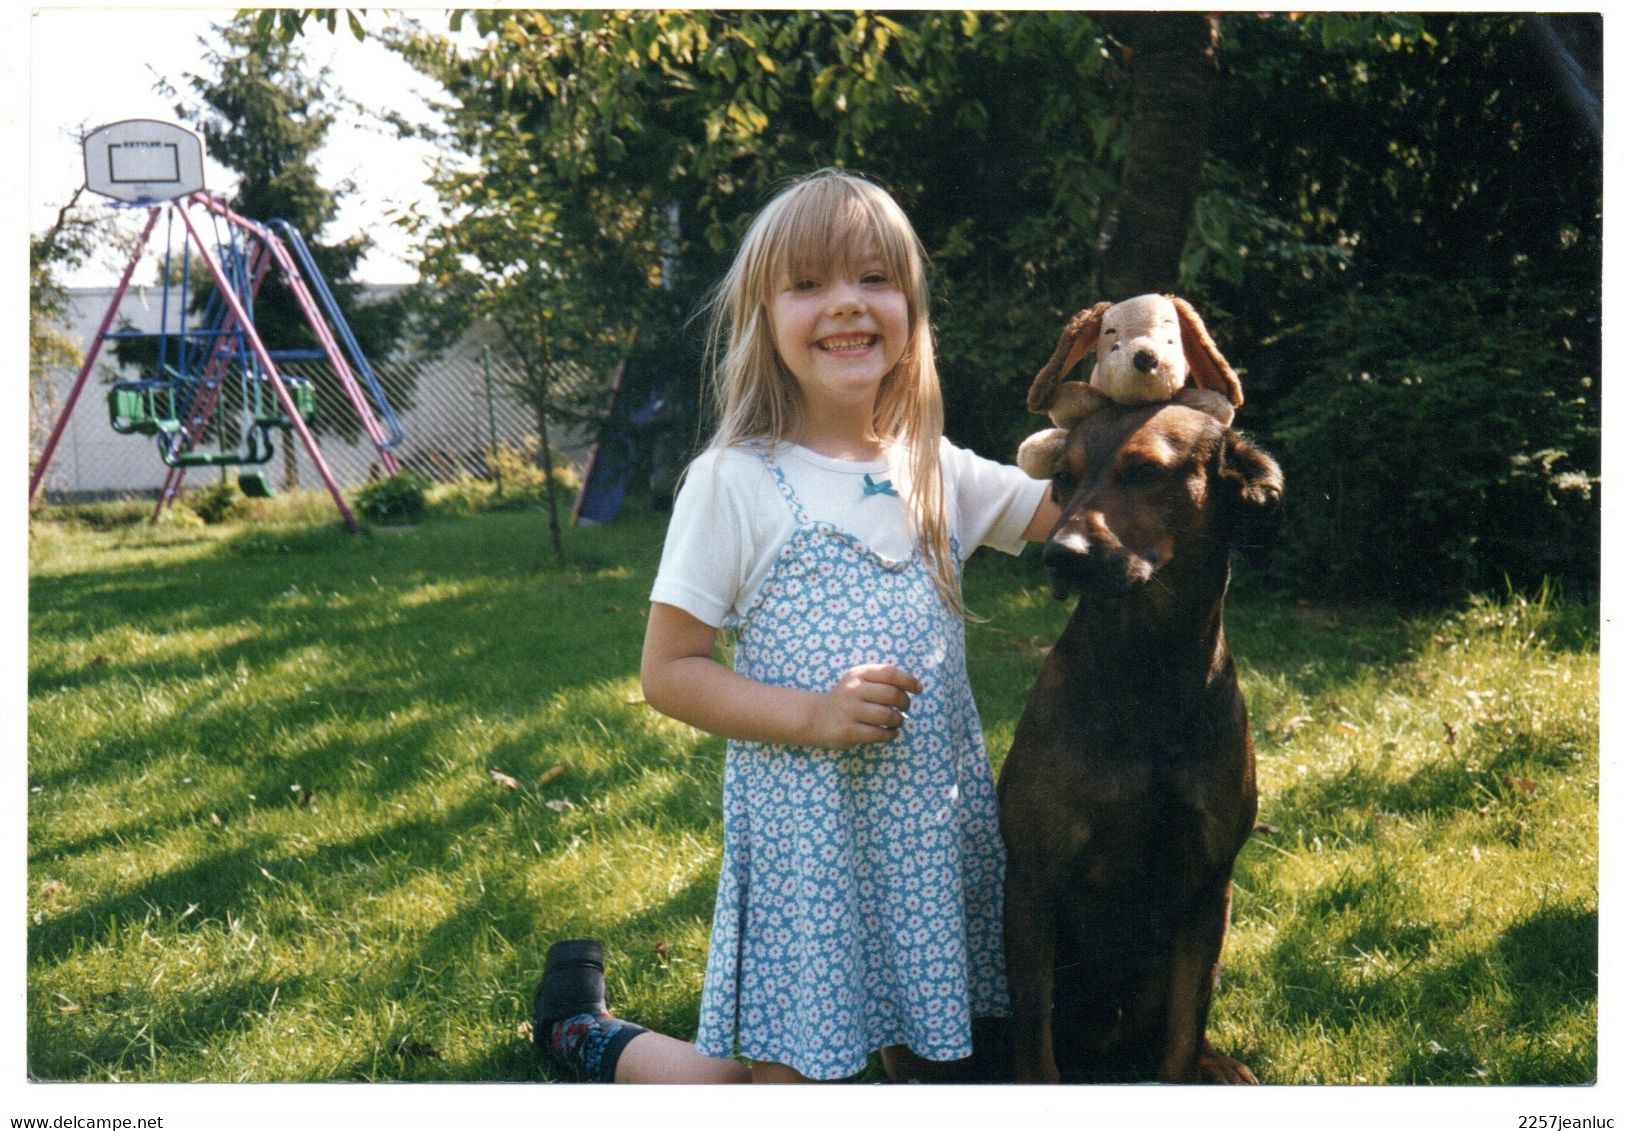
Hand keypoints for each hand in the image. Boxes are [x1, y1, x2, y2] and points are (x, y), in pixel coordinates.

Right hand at [807, 664, 922, 748]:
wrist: (816, 717)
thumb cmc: (846, 698)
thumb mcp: (858, 681)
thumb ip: (881, 679)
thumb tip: (913, 687)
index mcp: (858, 674)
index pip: (890, 673)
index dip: (909, 681)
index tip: (918, 689)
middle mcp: (853, 690)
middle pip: (892, 694)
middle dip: (906, 702)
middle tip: (905, 708)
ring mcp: (850, 712)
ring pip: (888, 716)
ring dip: (899, 720)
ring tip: (897, 721)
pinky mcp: (849, 732)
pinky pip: (879, 734)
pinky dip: (891, 734)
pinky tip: (890, 733)